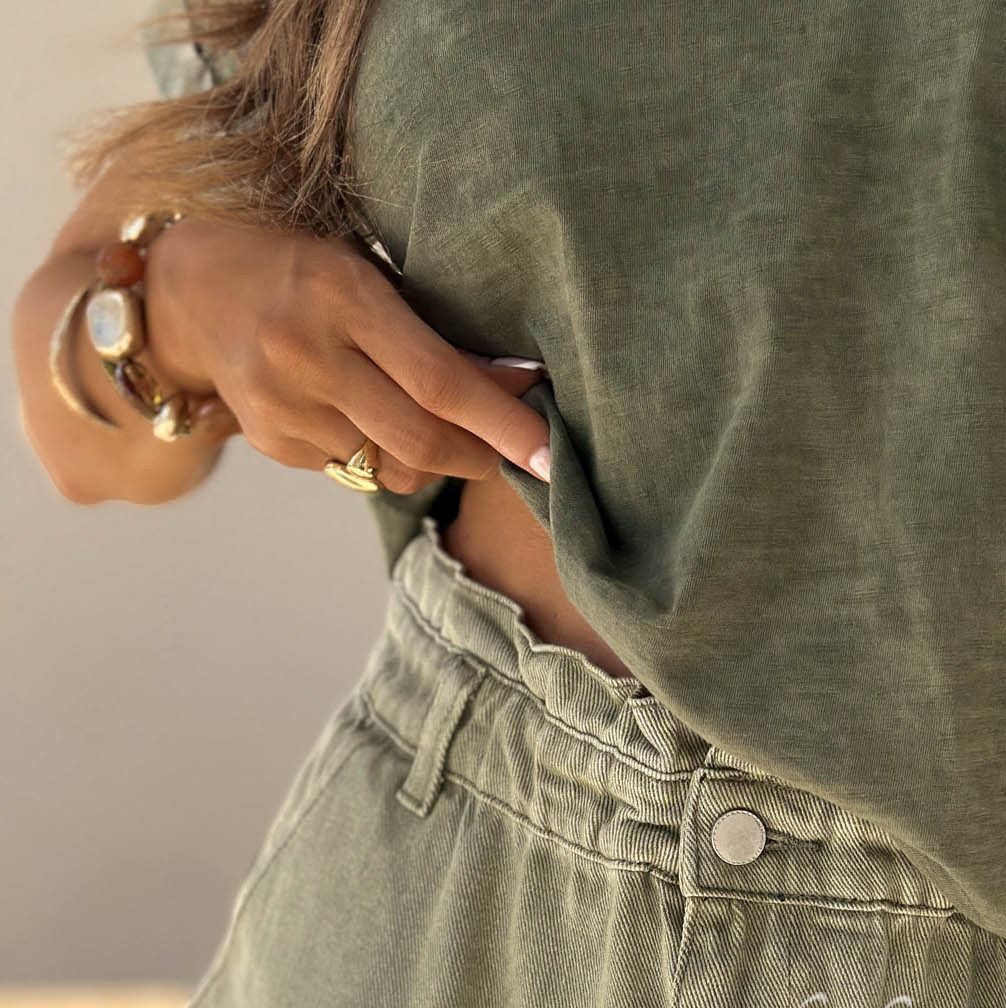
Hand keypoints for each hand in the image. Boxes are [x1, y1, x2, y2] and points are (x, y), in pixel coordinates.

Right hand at [144, 218, 552, 491]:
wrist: (187, 289)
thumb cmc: (297, 269)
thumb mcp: (363, 274)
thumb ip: (433, 333)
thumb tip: (519, 386)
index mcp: (340, 295)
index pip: (439, 380)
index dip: (501, 422)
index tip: (547, 451)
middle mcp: (305, 354)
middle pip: (419, 440)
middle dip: (477, 457)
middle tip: (510, 454)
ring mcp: (283, 406)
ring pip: (389, 468)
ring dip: (431, 460)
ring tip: (441, 429)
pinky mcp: (271, 441)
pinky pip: (353, 470)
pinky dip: (379, 455)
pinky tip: (366, 417)